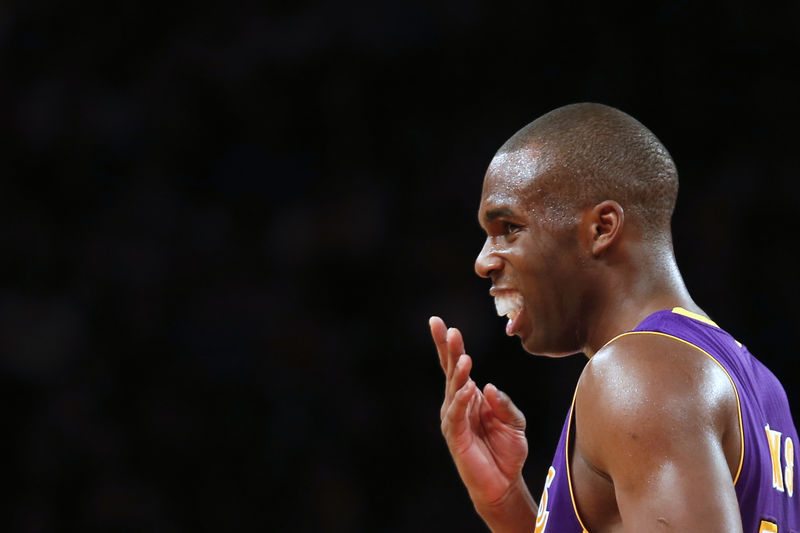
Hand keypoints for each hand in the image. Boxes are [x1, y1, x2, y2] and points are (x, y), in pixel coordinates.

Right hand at [430, 316, 528, 508]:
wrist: (504, 483)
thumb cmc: (507, 450)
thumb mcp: (515, 422)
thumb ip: (504, 404)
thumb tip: (488, 387)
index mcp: (470, 395)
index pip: (457, 365)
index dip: (449, 345)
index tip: (441, 323)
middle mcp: (458, 403)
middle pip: (451, 371)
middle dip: (448, 350)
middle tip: (448, 330)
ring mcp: (454, 419)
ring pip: (452, 390)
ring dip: (458, 373)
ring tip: (465, 357)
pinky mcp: (455, 437)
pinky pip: (456, 415)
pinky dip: (461, 401)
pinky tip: (467, 389)